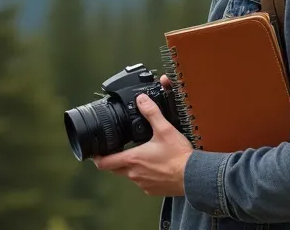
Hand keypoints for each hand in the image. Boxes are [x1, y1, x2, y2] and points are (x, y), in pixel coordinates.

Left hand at [92, 76, 193, 196]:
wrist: (194, 176)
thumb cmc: (179, 156)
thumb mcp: (164, 129)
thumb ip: (151, 113)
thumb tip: (141, 100)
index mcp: (132, 159)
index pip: (104, 163)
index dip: (97, 158)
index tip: (95, 153)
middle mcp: (134, 174)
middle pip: (114, 169)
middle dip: (113, 160)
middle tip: (116, 151)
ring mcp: (143, 184)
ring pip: (129, 175)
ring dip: (130, 167)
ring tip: (140, 156)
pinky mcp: (152, 190)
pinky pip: (142, 182)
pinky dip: (144, 174)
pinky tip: (154, 166)